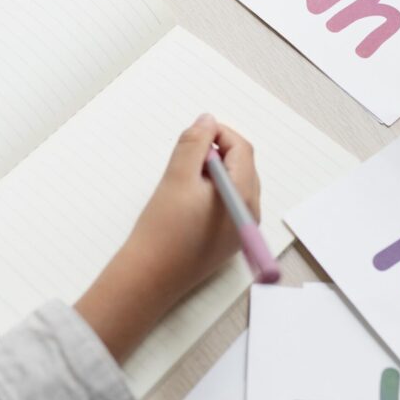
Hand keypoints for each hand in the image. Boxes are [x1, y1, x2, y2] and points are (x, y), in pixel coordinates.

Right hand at [75, 114, 261, 362]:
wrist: (148, 278)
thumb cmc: (162, 229)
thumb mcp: (177, 177)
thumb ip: (194, 144)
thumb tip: (207, 121)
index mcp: (243, 196)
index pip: (242, 150)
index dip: (220, 134)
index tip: (195, 133)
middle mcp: (251, 213)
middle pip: (242, 167)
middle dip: (217, 153)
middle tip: (186, 156)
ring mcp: (239, 230)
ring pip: (234, 185)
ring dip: (212, 173)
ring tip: (183, 179)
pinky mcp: (227, 241)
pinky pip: (227, 205)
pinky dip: (211, 192)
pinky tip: (185, 201)